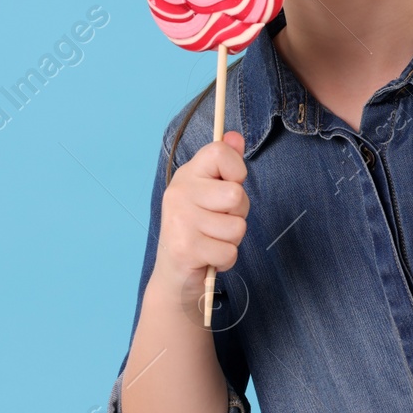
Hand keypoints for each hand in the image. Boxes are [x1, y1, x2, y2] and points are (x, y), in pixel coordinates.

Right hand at [154, 130, 248, 298]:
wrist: (174, 276)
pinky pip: (229, 251)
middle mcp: (179, 193)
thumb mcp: (210, 194)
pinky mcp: (185, 248)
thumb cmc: (199, 231)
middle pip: (236, 195)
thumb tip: (236, 136)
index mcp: (187, 175)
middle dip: (238, 215)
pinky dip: (226, 260)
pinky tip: (209, 258)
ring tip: (212, 241)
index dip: (237, 171)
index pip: (220, 152)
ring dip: (232, 241)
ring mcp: (179, 220)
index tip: (229, 185)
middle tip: (219, 224)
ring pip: (237, 227)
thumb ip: (225, 165)